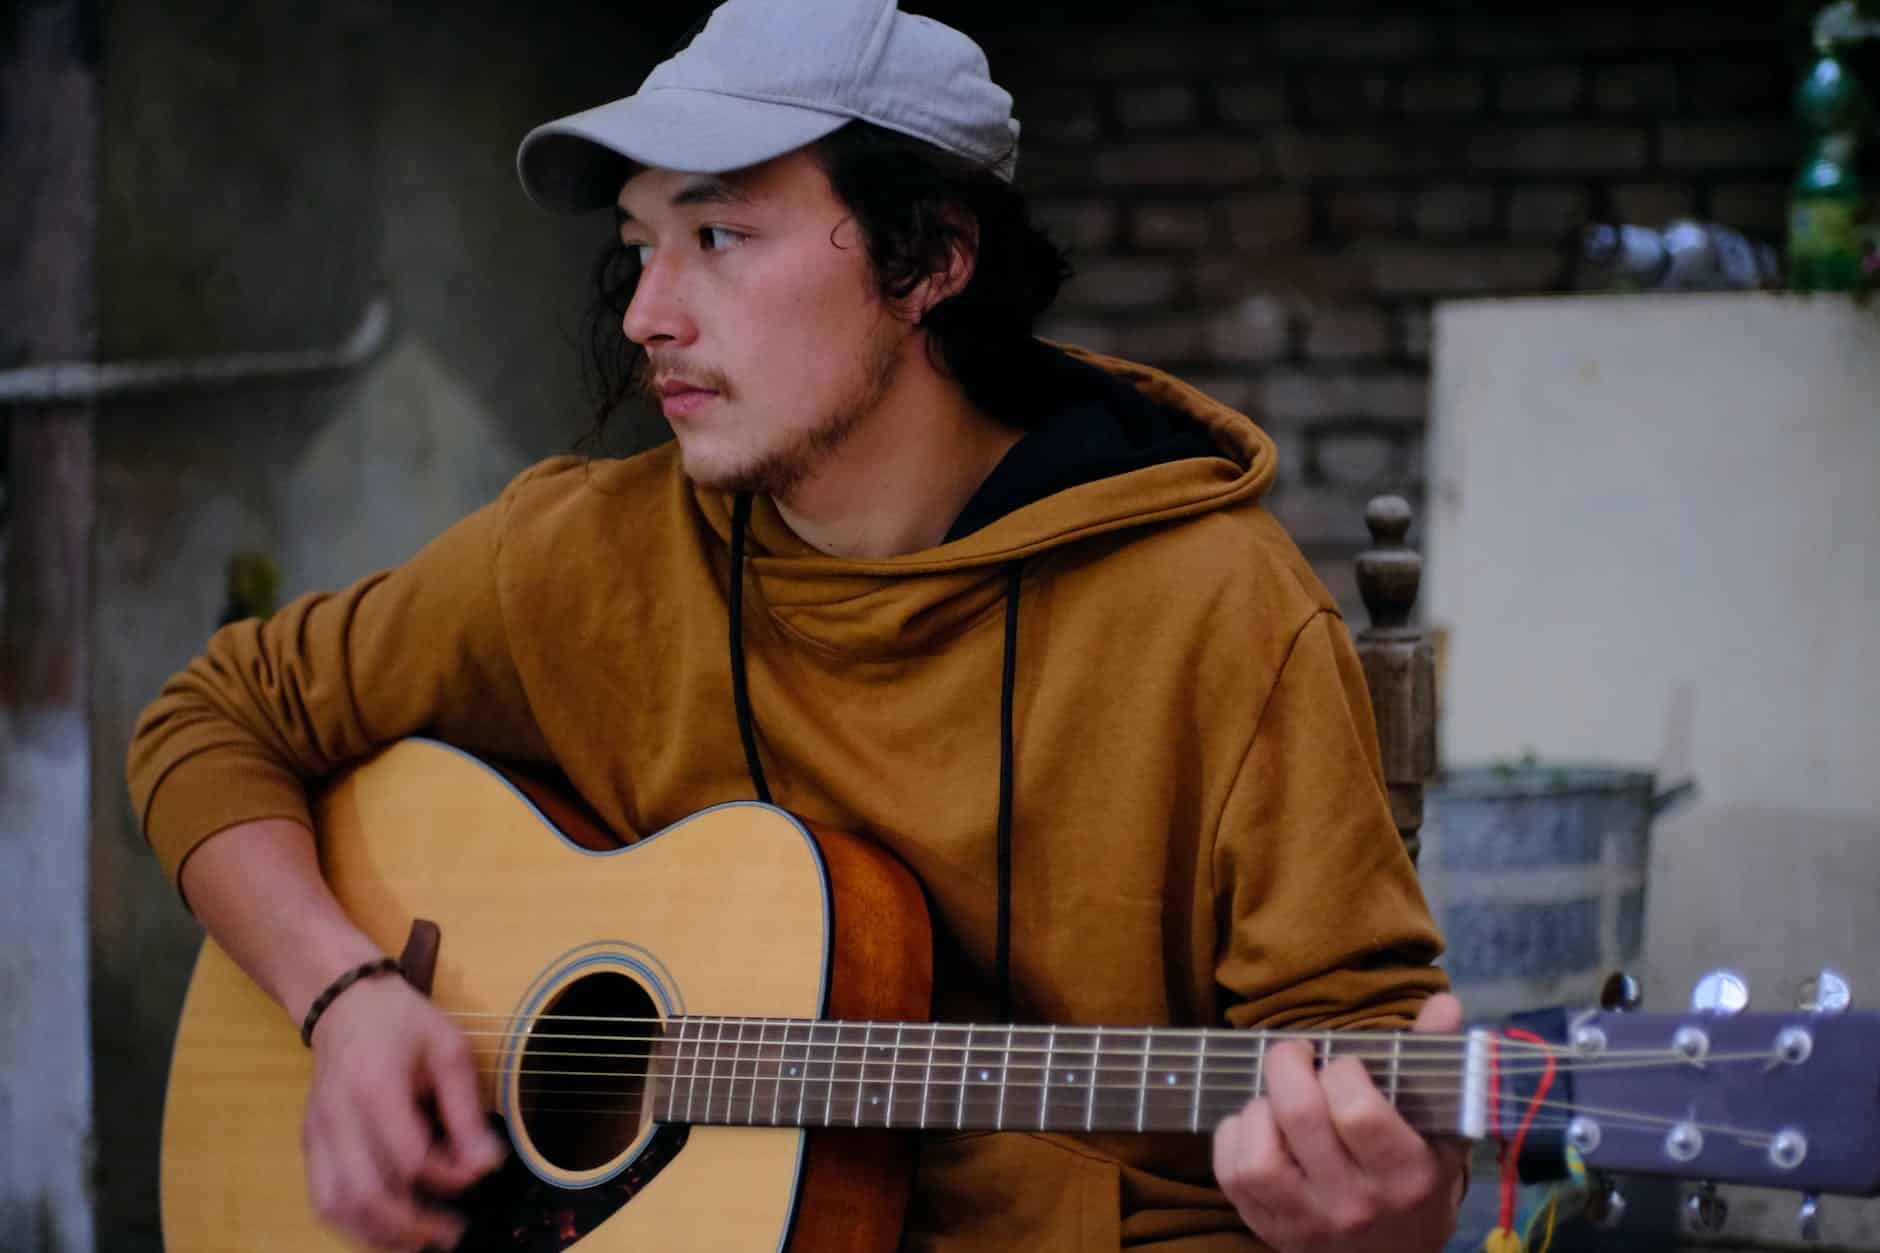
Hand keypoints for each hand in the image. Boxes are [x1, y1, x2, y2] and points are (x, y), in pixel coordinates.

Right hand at [302, 973, 506, 1249]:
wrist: (344, 1004)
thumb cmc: (403, 1023)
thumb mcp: (449, 1050)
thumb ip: (466, 1110)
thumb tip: (488, 1163)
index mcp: (376, 1088)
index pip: (411, 1157)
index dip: (450, 1176)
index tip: (482, 1170)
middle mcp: (338, 1118)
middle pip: (367, 1193)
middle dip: (412, 1224)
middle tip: (451, 1233)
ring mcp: (318, 1134)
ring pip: (337, 1206)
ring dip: (379, 1236)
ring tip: (420, 1242)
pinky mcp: (311, 1144)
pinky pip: (323, 1199)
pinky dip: (353, 1225)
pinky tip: (386, 1231)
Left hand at [1211, 994, 1469, 1252]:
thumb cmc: (1418, 1184)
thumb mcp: (1441, 1133)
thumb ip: (1436, 1065)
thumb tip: (1443, 1001)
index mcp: (1406, 1175)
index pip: (1359, 1111)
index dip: (1343, 1070)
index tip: (1344, 1062)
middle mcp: (1355, 1203)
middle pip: (1300, 1116)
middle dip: (1288, 1064)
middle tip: (1297, 1055)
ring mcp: (1307, 1221)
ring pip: (1258, 1154)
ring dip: (1258, 1108)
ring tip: (1276, 1098)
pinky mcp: (1268, 1229)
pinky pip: (1231, 1173)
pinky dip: (1234, 1136)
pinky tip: (1257, 1126)